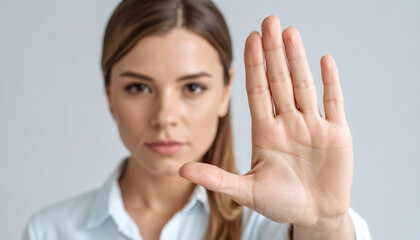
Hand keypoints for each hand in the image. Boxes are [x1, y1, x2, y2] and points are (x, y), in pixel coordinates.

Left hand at [180, 15, 352, 226]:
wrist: (314, 215)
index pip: (257, 91)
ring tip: (290, 33)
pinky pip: (333, 103)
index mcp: (265, 133)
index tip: (250, 39)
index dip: (253, 66)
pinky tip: (325, 60)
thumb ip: (216, 178)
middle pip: (279, 81)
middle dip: (273, 52)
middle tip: (269, 21)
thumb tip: (181, 170)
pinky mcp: (337, 134)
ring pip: (304, 86)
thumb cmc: (280, 203)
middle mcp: (288, 123)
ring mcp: (312, 126)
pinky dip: (330, 82)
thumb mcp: (245, 191)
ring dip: (298, 60)